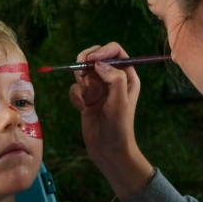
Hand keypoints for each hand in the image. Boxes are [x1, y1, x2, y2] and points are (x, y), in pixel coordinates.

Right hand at [69, 42, 153, 200]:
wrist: (108, 150)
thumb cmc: (119, 127)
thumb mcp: (120, 101)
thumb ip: (114, 78)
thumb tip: (98, 64)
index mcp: (127, 76)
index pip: (115, 51)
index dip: (102, 51)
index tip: (91, 60)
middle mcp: (113, 78)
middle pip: (96, 56)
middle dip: (85, 61)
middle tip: (80, 71)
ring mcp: (99, 88)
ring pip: (83, 72)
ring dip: (79, 81)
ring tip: (82, 95)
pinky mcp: (86, 97)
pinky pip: (76, 87)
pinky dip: (75, 96)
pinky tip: (80, 108)